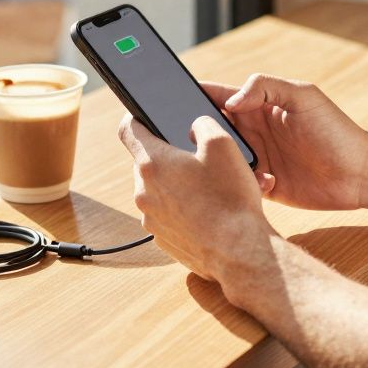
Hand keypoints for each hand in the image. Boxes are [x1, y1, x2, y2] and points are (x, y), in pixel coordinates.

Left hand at [118, 113, 275, 281]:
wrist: (239, 250)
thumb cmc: (230, 198)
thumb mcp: (223, 144)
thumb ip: (202, 124)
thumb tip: (194, 127)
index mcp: (153, 163)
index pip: (128, 130)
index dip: (137, 118)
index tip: (147, 117)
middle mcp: (144, 192)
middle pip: (147, 162)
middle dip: (169, 158)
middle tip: (197, 160)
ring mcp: (150, 219)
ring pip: (158, 191)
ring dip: (177, 186)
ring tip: (208, 190)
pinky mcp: (162, 239)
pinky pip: (167, 216)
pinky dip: (182, 211)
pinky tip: (207, 213)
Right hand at [202, 74, 367, 211]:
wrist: (360, 173)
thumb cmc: (336, 130)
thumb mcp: (303, 96)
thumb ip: (266, 87)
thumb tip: (231, 100)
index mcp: (259, 105)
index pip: (218, 96)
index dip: (194, 94)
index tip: (171, 97)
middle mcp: (254, 131)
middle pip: (212, 129)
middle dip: (197, 133)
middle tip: (192, 140)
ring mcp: (258, 158)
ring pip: (221, 159)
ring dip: (220, 162)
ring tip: (229, 164)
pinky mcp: (264, 185)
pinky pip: (240, 184)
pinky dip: (243, 184)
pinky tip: (266, 182)